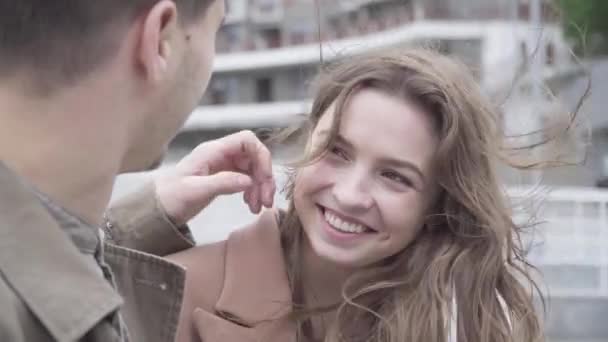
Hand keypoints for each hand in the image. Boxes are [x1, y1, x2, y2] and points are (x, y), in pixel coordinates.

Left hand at [154, 130, 275, 225]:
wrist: (157, 210)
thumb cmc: (171, 198)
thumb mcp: (195, 192)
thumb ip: (222, 183)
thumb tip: (249, 181)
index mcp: (213, 151)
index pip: (247, 140)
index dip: (261, 156)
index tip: (265, 178)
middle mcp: (220, 154)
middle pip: (253, 157)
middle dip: (264, 177)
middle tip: (266, 201)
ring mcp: (222, 165)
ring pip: (252, 169)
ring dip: (260, 187)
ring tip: (258, 207)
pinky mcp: (223, 177)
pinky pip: (246, 179)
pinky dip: (252, 191)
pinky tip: (250, 205)